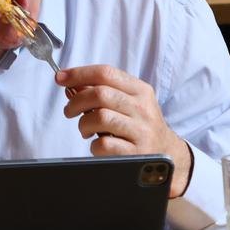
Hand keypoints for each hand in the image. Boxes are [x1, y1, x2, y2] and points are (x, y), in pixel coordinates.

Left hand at [56, 65, 191, 197]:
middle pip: (100, 93)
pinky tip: (98, 145)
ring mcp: (141, 131)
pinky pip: (104, 144)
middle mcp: (143, 108)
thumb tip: (71, 82)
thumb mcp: (128, 102)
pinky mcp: (137, 154)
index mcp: (140, 90)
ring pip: (100, 117)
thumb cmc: (139, 125)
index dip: (79, 73)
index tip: (60, 78)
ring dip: (83, 124)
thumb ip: (102, 90)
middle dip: (76, 101)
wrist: (169, 156)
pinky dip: (94, 145)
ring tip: (85, 129)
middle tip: (69, 111)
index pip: (105, 72)